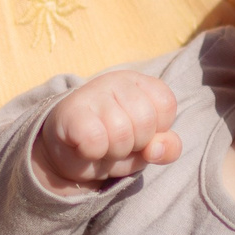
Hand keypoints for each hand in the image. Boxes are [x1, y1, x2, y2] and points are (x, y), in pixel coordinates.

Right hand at [32, 70, 180, 191]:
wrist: (68, 150)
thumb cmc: (112, 143)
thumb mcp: (146, 147)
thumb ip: (166, 147)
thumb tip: (155, 150)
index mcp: (140, 83)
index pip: (166, 104)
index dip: (156, 130)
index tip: (138, 132)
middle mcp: (116, 81)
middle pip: (145, 120)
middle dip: (135, 143)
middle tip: (118, 142)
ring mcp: (91, 93)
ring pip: (121, 133)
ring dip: (114, 151)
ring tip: (103, 146)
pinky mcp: (70, 113)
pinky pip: (95, 140)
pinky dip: (93, 153)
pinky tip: (86, 148)